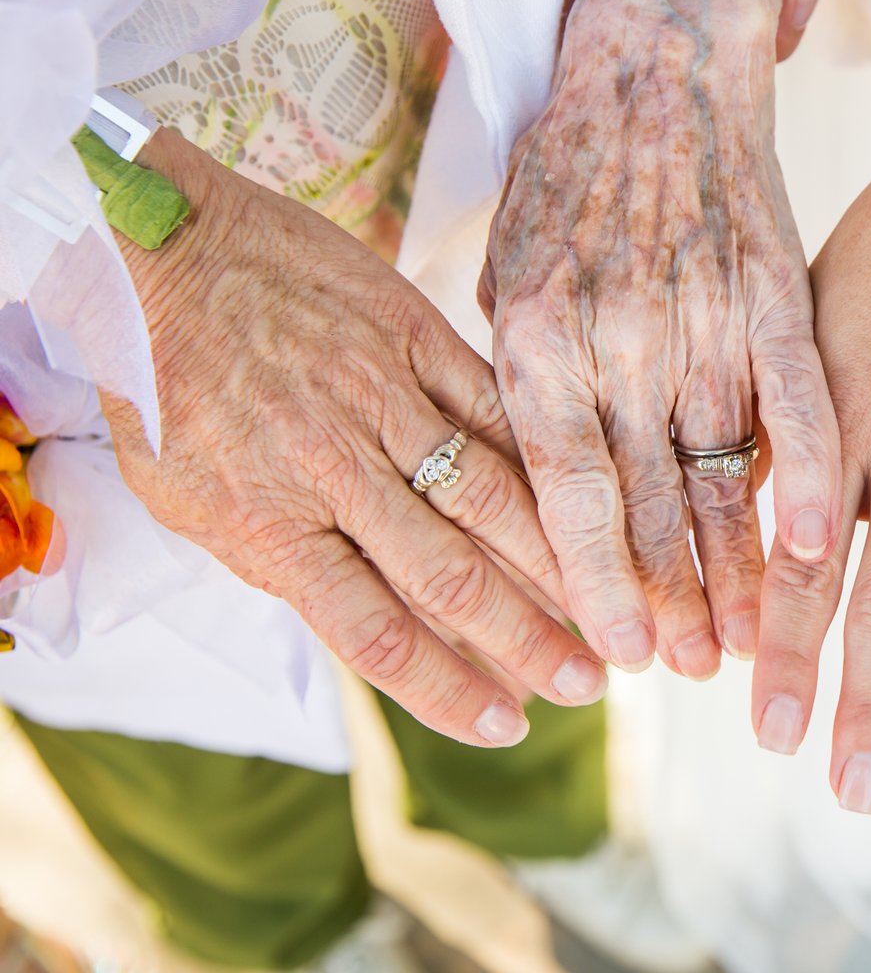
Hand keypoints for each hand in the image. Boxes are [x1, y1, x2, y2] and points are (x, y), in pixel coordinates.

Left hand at [105, 131, 601, 746]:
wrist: (159, 246)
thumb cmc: (165, 383)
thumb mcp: (190, 497)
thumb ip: (280, 558)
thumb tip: (367, 617)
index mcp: (269, 523)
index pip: (374, 633)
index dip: (447, 690)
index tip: (505, 726)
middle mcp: (335, 471)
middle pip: (451, 578)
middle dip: (528, 641)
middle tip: (587, 685)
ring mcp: (383, 400)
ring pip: (491, 498)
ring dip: (557, 565)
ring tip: (608, 610)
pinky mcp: (414, 338)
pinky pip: (496, 411)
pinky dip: (545, 463)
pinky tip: (591, 501)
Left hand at [484, 0, 838, 678]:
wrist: (654, 55)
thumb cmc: (568, 172)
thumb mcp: (510, 272)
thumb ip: (527, 382)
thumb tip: (538, 492)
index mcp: (537, 338)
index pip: (567, 491)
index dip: (596, 581)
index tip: (620, 656)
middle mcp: (616, 337)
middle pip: (650, 501)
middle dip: (676, 600)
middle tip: (696, 674)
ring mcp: (699, 314)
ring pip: (722, 470)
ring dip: (740, 568)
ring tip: (755, 646)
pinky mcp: (771, 287)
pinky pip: (795, 398)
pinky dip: (808, 474)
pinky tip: (821, 543)